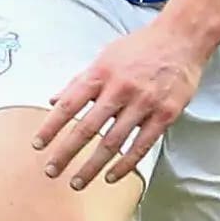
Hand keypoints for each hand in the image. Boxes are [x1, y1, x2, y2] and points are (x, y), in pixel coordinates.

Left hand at [36, 18, 209, 189]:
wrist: (181, 38)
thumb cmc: (140, 48)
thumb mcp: (105, 57)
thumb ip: (79, 81)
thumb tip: (53, 100)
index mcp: (101, 73)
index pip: (68, 104)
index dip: (51, 127)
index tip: (38, 145)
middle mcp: (120, 89)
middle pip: (87, 128)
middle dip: (66, 153)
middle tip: (52, 171)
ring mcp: (144, 103)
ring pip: (113, 142)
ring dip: (93, 166)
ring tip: (78, 182)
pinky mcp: (165, 114)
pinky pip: (141, 146)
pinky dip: (125, 164)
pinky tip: (111, 176)